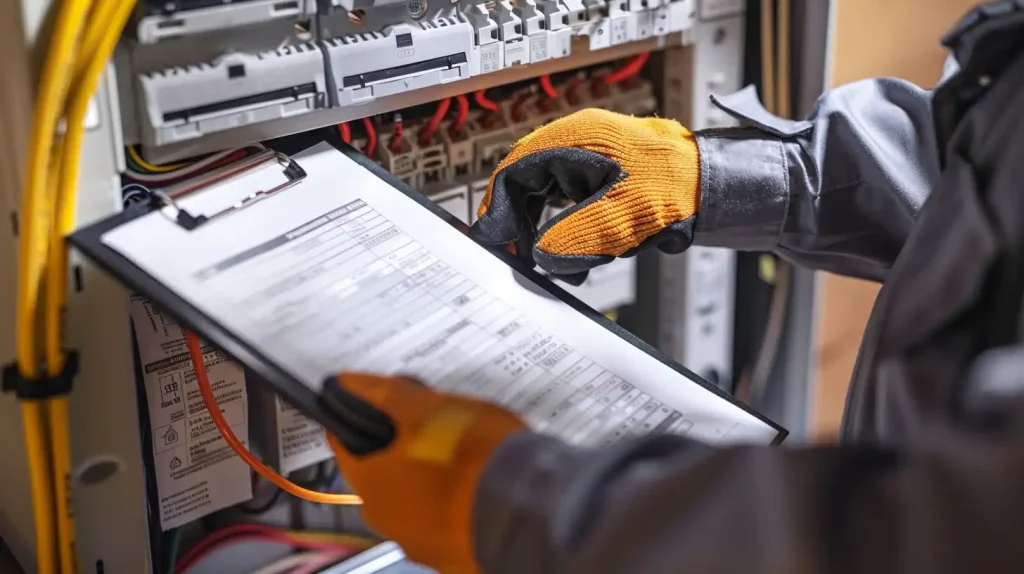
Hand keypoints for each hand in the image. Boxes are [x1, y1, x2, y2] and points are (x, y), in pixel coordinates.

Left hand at [324, 374, 526, 573]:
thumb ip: (386, 396)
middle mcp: (388, 522)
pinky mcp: (456, 554)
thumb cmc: (473, 457)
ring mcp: (423, 543)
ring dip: (428, 476)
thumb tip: (353, 383)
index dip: (355, 417)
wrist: (527, 508)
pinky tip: (476, 481)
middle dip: (398, 447)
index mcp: (371, 486)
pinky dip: (454, 500)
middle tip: (427, 422)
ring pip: (414, 498)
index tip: (372, 402)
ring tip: (461, 451)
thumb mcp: (428, 409)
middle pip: (381, 473)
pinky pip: (446, 519)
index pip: (344, 444)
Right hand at [470, 108, 700, 276]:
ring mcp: (585, 156)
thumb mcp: (621, 219)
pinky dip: (556, 227)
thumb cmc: (678, 188)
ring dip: (534, 227)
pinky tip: (567, 254)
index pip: (513, 171)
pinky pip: (560, 198)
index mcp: (574, 140)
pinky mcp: (596, 173)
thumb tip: (539, 256)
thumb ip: (574, 238)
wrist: (714, 185)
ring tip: (539, 261)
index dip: (498, 211)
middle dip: (515, 222)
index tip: (494, 244)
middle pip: (522, 180)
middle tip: (512, 257)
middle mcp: (574, 142)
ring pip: (539, 191)